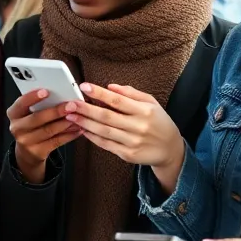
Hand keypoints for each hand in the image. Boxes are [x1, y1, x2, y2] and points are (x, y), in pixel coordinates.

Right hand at [7, 90, 82, 182]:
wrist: (27, 151)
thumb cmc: (32, 125)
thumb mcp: (28, 114)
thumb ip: (38, 105)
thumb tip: (59, 93)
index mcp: (13, 114)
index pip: (21, 103)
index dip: (32, 97)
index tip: (46, 91)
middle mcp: (17, 128)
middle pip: (37, 118)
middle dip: (56, 111)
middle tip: (71, 105)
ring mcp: (26, 142)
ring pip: (49, 131)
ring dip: (65, 123)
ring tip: (78, 116)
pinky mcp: (38, 152)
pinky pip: (56, 142)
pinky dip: (69, 134)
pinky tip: (78, 129)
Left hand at [61, 83, 185, 189]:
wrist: (170, 149)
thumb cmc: (158, 122)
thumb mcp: (151, 103)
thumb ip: (131, 93)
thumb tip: (110, 86)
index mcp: (145, 111)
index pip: (118, 100)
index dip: (99, 93)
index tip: (84, 86)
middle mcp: (138, 127)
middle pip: (107, 116)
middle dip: (86, 109)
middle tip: (70, 103)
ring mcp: (132, 142)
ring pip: (103, 131)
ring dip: (85, 123)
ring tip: (70, 116)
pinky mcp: (128, 154)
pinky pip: (106, 144)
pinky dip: (92, 137)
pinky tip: (82, 129)